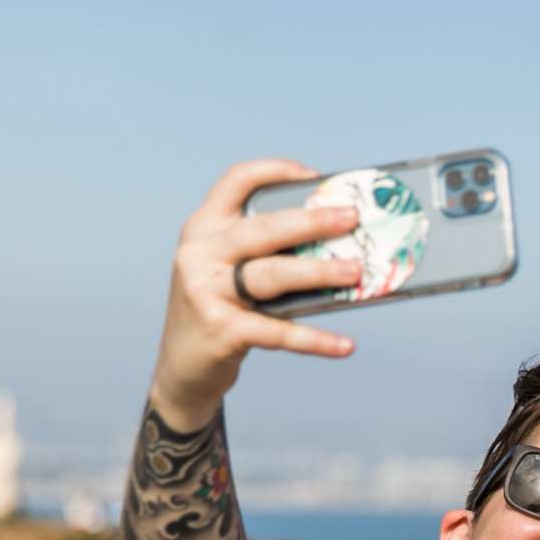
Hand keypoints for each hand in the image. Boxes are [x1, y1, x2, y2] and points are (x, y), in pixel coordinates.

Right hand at [151, 158, 363, 430]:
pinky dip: (315, 340)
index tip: (314, 177)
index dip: (275, 171)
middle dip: (313, 221)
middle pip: (264, 228)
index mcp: (203, 228)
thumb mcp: (227, 270)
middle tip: (352, 218)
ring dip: (319, 272)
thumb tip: (336, 242)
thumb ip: (264, 252)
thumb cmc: (219, 310)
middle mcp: (200, 254)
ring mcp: (206, 292)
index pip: (235, 182)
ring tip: (357, 272)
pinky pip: (278, 332)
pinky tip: (345, 345)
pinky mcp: (222, 330)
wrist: (182, 368)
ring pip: (272, 274)